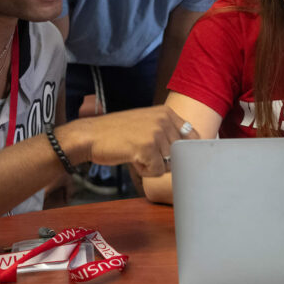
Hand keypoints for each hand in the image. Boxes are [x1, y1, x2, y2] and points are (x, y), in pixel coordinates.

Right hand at [78, 106, 197, 180]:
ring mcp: (156, 133)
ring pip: (168, 164)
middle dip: (163, 159)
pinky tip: (131, 159)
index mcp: (166, 112)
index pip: (192, 135)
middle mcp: (163, 120)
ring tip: (135, 153)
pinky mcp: (147, 148)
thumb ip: (167, 131)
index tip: (180, 157)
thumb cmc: (116, 132)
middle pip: (179, 153)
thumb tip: (190, 150)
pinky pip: (157, 171)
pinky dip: (144, 171)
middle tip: (143, 151)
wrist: (90, 136)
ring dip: (152, 165)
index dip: (188, 150)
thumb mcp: (146, 122)